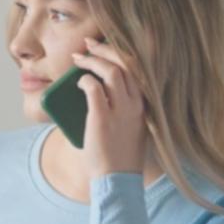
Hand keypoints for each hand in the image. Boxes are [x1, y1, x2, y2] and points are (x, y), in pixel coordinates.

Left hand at [70, 35, 148, 178]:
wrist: (117, 180)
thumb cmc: (119, 155)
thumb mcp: (130, 127)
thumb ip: (121, 108)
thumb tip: (97, 88)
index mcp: (145, 105)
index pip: (140, 68)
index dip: (123, 51)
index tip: (107, 44)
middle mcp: (137, 104)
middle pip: (127, 64)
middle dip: (107, 49)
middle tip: (89, 44)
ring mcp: (121, 111)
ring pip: (112, 72)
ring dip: (93, 61)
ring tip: (80, 58)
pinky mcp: (103, 119)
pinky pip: (94, 88)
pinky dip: (85, 80)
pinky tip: (79, 81)